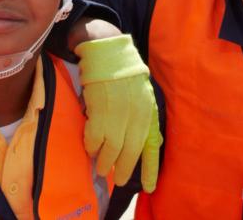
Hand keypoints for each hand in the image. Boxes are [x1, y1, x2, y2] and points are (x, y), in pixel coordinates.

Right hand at [75, 34, 161, 191]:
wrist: (108, 54)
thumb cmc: (127, 76)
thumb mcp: (145, 96)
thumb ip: (146, 119)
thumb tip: (151, 142)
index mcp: (148, 113)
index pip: (150, 147)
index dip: (150, 169)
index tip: (149, 187)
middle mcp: (134, 116)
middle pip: (128, 152)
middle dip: (121, 169)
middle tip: (115, 177)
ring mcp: (116, 114)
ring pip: (109, 149)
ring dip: (104, 161)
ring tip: (101, 167)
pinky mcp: (98, 111)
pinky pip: (93, 137)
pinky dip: (91, 146)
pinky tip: (91, 148)